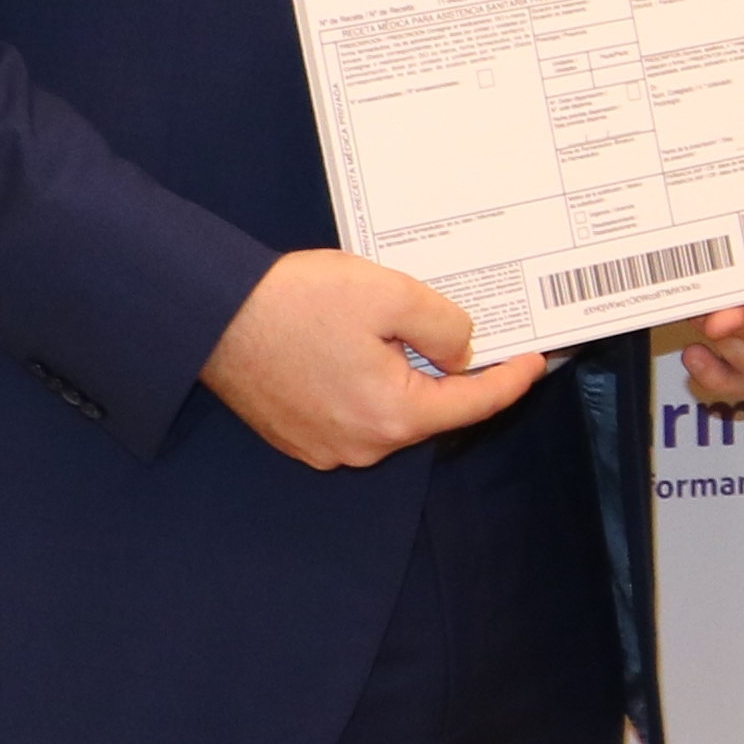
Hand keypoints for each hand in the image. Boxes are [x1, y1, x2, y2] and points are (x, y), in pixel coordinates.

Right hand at [201, 249, 544, 468]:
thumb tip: (460, 355)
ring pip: (392, 413)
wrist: (207, 313)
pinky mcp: (299, 437)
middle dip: (450, 373)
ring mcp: (326, 448)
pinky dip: (369, 386)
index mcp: (392, 416)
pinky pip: (354, 414)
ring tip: (399, 332)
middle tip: (464, 331)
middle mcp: (361, 446)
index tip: (537, 360)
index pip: (473, 404)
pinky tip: (359, 349)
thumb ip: (445, 327)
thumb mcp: (391, 295)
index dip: (512, 380)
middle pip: (430, 411)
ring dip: (405, 378)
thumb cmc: (293, 301)